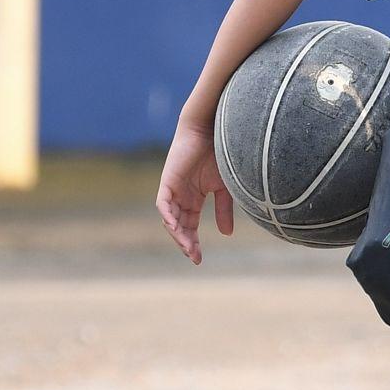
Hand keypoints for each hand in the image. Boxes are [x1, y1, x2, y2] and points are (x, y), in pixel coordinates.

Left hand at [156, 119, 232, 263]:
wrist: (212, 129)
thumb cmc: (220, 154)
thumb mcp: (225, 188)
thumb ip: (224, 210)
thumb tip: (226, 235)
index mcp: (193, 198)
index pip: (190, 225)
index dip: (193, 242)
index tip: (199, 259)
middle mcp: (181, 196)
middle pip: (179, 226)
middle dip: (186, 243)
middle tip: (194, 257)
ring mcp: (173, 189)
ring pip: (170, 218)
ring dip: (177, 234)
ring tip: (187, 247)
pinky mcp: (167, 181)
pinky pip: (163, 204)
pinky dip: (168, 216)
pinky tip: (176, 228)